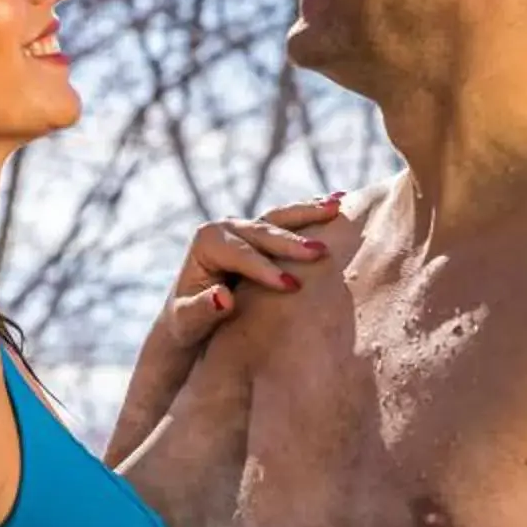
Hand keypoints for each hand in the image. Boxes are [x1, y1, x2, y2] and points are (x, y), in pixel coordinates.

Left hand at [162, 196, 344, 353]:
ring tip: (339, 206)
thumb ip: (201, 310)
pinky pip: (289, 221)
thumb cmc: (187, 323)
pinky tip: (338, 203)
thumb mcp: (187, 322)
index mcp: (207, 242)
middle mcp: (226, 228)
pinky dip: (313, 213)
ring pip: (280, 217)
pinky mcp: (262, 235)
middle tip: (322, 251)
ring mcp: (245, 228)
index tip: (291, 287)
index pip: (241, 254)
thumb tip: (223, 297)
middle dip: (293, 241)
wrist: (191, 318)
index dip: (265, 269)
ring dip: (310, 212)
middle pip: (264, 231)